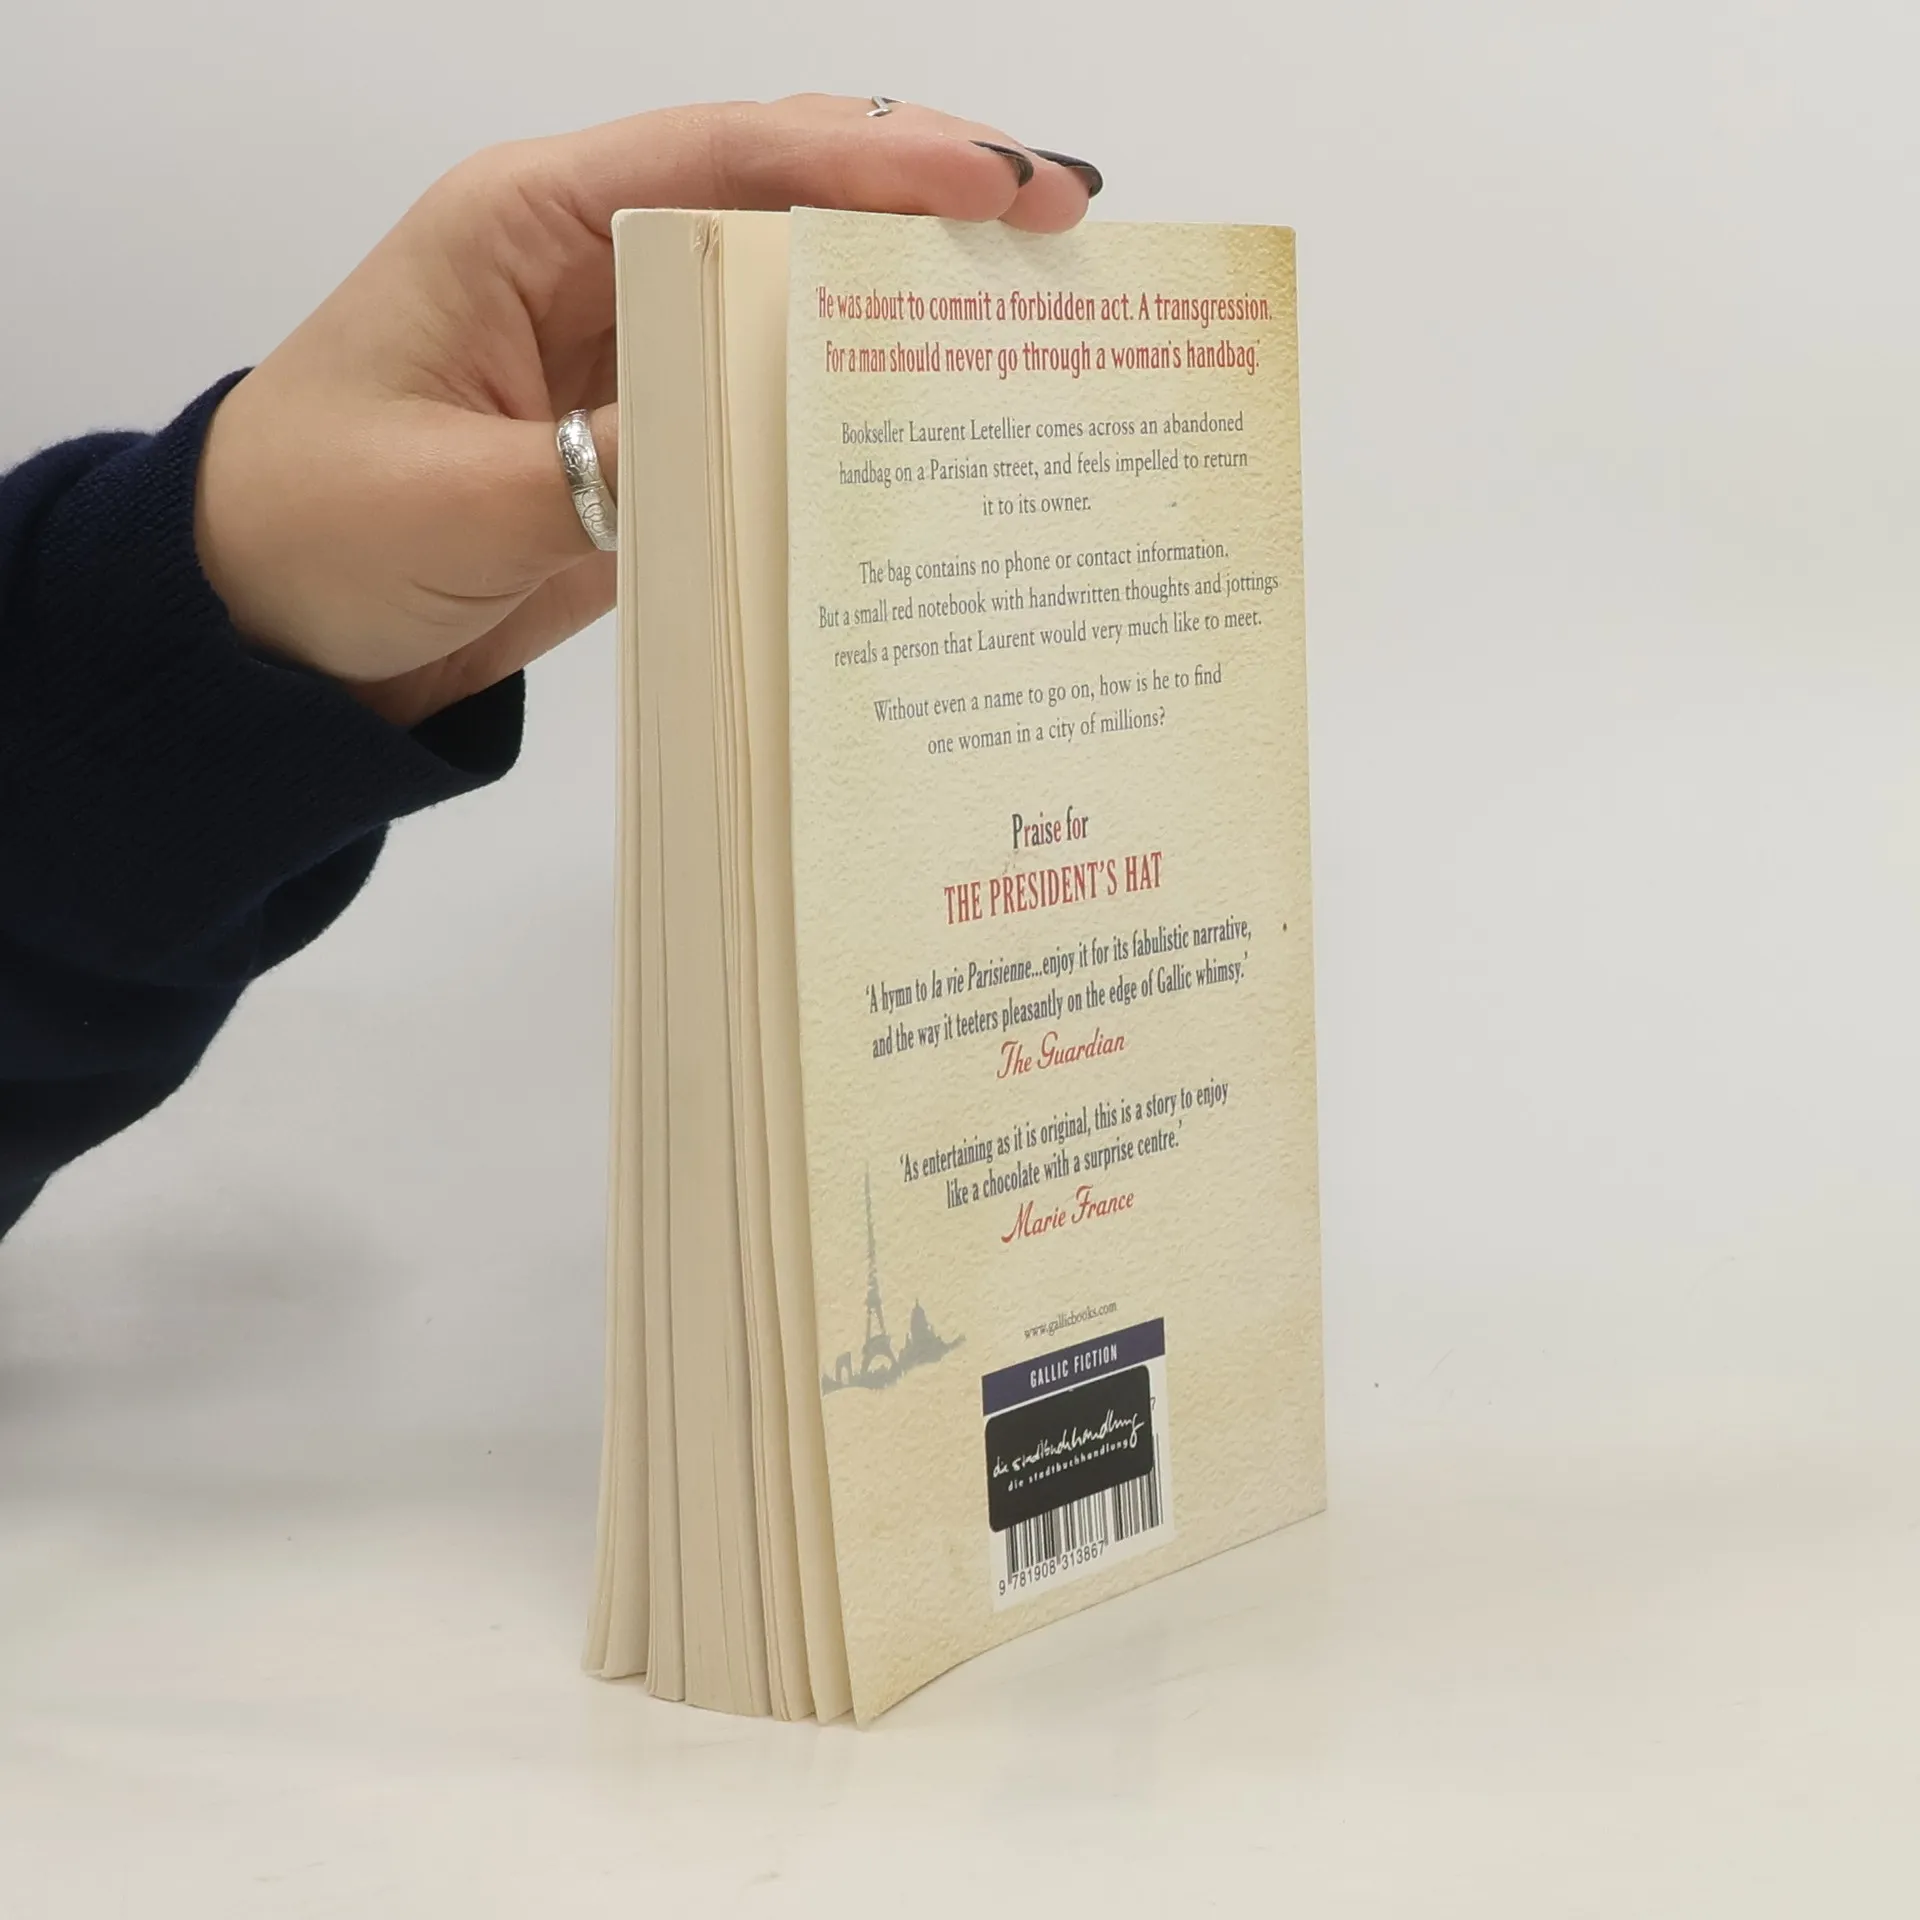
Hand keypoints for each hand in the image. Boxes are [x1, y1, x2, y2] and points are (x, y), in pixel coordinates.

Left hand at [193, 96, 1099, 727]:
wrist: (262, 640)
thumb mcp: (452, 498)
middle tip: (1062, 226)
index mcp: (528, 227)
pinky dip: (846, 416)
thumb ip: (603, 465)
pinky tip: (931, 435)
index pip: (723, 158)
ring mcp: (627, 363)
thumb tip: (750, 435)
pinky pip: (763, 412)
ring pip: (787, 306)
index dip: (870, 163)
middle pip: (781, 207)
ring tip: (1031, 321)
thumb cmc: (307, 534)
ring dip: (901, 310)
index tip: (994, 185)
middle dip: (921, 209)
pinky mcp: (647, 448)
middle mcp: (592, 274)